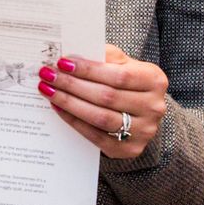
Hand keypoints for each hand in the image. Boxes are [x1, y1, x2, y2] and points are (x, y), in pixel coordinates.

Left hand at [39, 46, 167, 160]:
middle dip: (73, 85)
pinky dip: (74, 121)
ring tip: (48, 91)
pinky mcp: (129, 149)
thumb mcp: (125, 65)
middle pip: (107, 96)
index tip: (62, 62)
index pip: (119, 75)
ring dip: (69, 103)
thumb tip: (72, 55)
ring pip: (100, 117)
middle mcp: (153, 107)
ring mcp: (143, 131)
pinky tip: (58, 108)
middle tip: (48, 75)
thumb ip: (105, 58)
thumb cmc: (128, 84)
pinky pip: (95, 135)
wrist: (142, 114)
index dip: (89, 70)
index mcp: (155, 80)